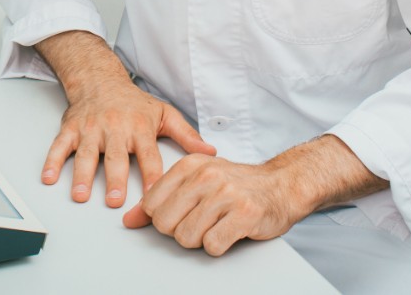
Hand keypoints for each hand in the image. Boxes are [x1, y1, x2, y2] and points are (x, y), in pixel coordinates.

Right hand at [43, 78, 215, 207]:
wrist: (100, 79)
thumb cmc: (134, 102)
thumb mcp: (164, 113)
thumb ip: (186, 135)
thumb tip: (210, 152)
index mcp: (139, 127)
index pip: (149, 155)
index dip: (153, 175)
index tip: (156, 194)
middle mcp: (115, 128)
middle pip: (116, 157)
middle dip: (115, 179)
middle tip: (116, 200)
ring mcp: (91, 128)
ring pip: (86, 153)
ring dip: (83, 175)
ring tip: (81, 195)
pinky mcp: (71, 128)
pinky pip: (60, 145)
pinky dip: (53, 161)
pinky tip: (50, 177)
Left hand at [120, 153, 300, 254]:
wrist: (281, 185)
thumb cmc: (236, 184)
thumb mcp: (196, 181)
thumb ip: (162, 198)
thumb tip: (129, 220)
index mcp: (190, 164)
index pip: (151, 203)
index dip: (162, 217)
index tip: (180, 214)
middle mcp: (207, 175)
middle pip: (165, 223)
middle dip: (179, 230)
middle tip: (199, 222)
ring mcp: (227, 194)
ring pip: (187, 237)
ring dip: (200, 239)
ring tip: (216, 225)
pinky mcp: (245, 214)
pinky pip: (212, 245)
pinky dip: (218, 246)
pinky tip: (228, 231)